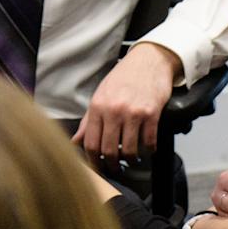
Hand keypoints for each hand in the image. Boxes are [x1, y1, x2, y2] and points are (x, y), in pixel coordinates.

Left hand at [73, 42, 179, 159]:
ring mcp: (133, 113)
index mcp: (98, 106)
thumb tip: (76, 142)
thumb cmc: (124, 78)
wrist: (148, 60)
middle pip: (109, 151)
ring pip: (130, 151)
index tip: (99, 168)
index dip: (94, 161)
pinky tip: (147, 147)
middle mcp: (113, 110)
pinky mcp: (152, 114)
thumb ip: (88, 121)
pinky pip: (149, 143)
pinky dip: (149, 150)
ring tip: (133, 158)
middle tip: (117, 168)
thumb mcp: (101, 95)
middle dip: (113, 165)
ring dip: (132, 160)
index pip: (91, 143)